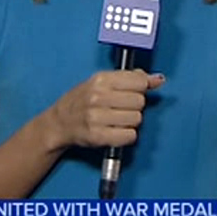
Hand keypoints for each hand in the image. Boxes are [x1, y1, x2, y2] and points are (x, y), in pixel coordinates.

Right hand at [44, 69, 164, 149]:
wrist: (59, 123)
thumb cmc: (82, 101)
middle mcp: (98, 97)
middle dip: (135, 106)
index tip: (132, 92)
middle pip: (139, 101)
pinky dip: (127, 135)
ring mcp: (97, 117)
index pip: (139, 81)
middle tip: (122, 108)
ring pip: (137, 119)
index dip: (140, 88)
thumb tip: (157, 79)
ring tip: (117, 120)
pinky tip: (117, 131)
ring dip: (131, 122)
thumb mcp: (102, 82)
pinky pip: (130, 136)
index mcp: (100, 80)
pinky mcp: (98, 137)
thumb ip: (130, 78)